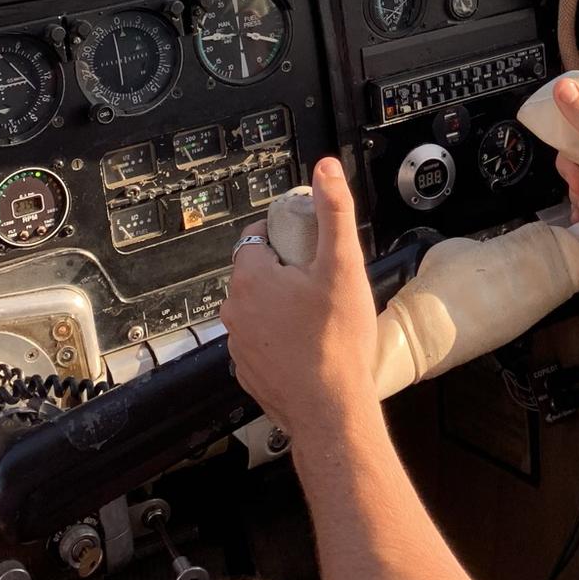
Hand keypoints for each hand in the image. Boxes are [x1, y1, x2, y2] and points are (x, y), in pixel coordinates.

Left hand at [222, 158, 378, 438]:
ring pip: (260, 307)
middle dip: (287, 270)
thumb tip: (325, 169)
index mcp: (250, 277)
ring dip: (282, 305)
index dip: (288, 236)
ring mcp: (238, 344)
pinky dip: (281, 337)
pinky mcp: (248, 372)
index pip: (259, 236)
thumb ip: (333, 212)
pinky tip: (310, 345)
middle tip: (323, 282)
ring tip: (320, 315)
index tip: (314, 248)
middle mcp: (235, 309)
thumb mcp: (343, 265)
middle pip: (258, 271)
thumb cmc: (337, 340)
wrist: (331, 410)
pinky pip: (262, 339)